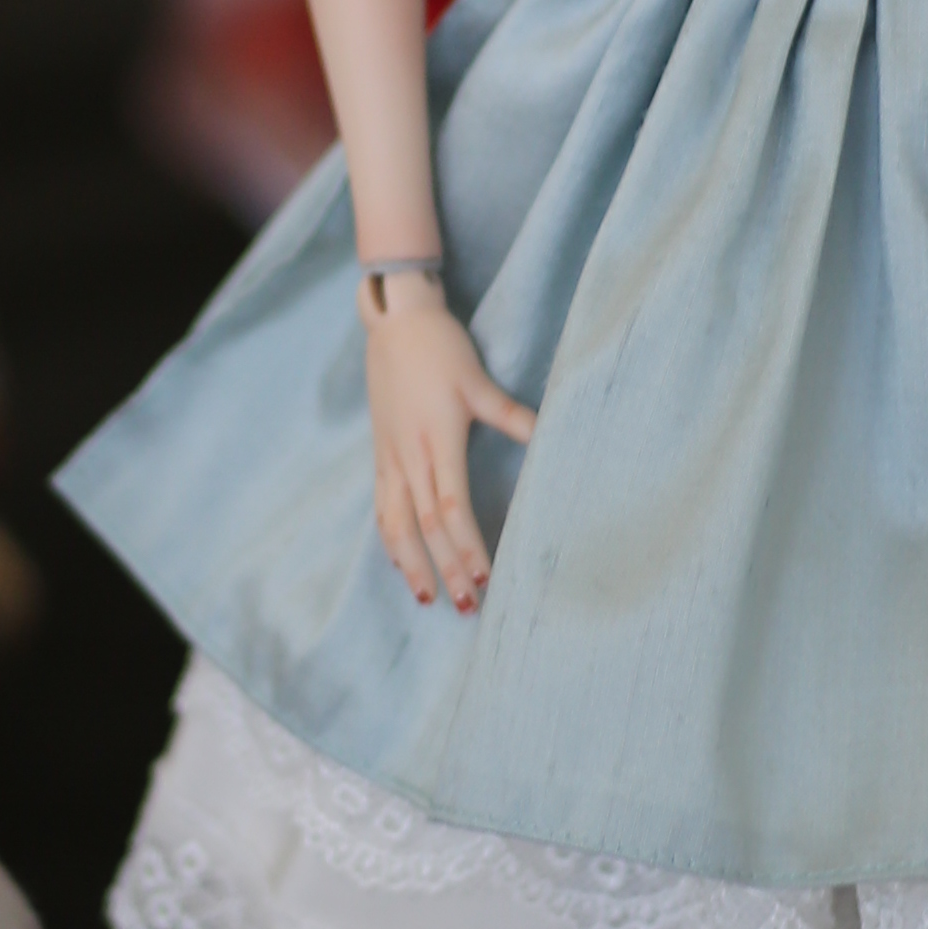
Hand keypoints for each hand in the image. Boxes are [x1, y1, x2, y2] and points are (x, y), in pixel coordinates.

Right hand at [365, 287, 533, 610]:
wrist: (394, 321)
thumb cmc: (441, 348)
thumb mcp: (478, 380)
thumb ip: (510, 414)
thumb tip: (547, 437)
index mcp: (437, 441)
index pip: (451, 509)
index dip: (467, 547)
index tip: (485, 579)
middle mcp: (409, 456)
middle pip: (425, 526)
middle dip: (445, 569)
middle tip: (467, 607)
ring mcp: (390, 457)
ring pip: (395, 523)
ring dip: (411, 564)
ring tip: (426, 598)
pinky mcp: (380, 454)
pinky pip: (382, 506)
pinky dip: (390, 538)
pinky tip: (400, 561)